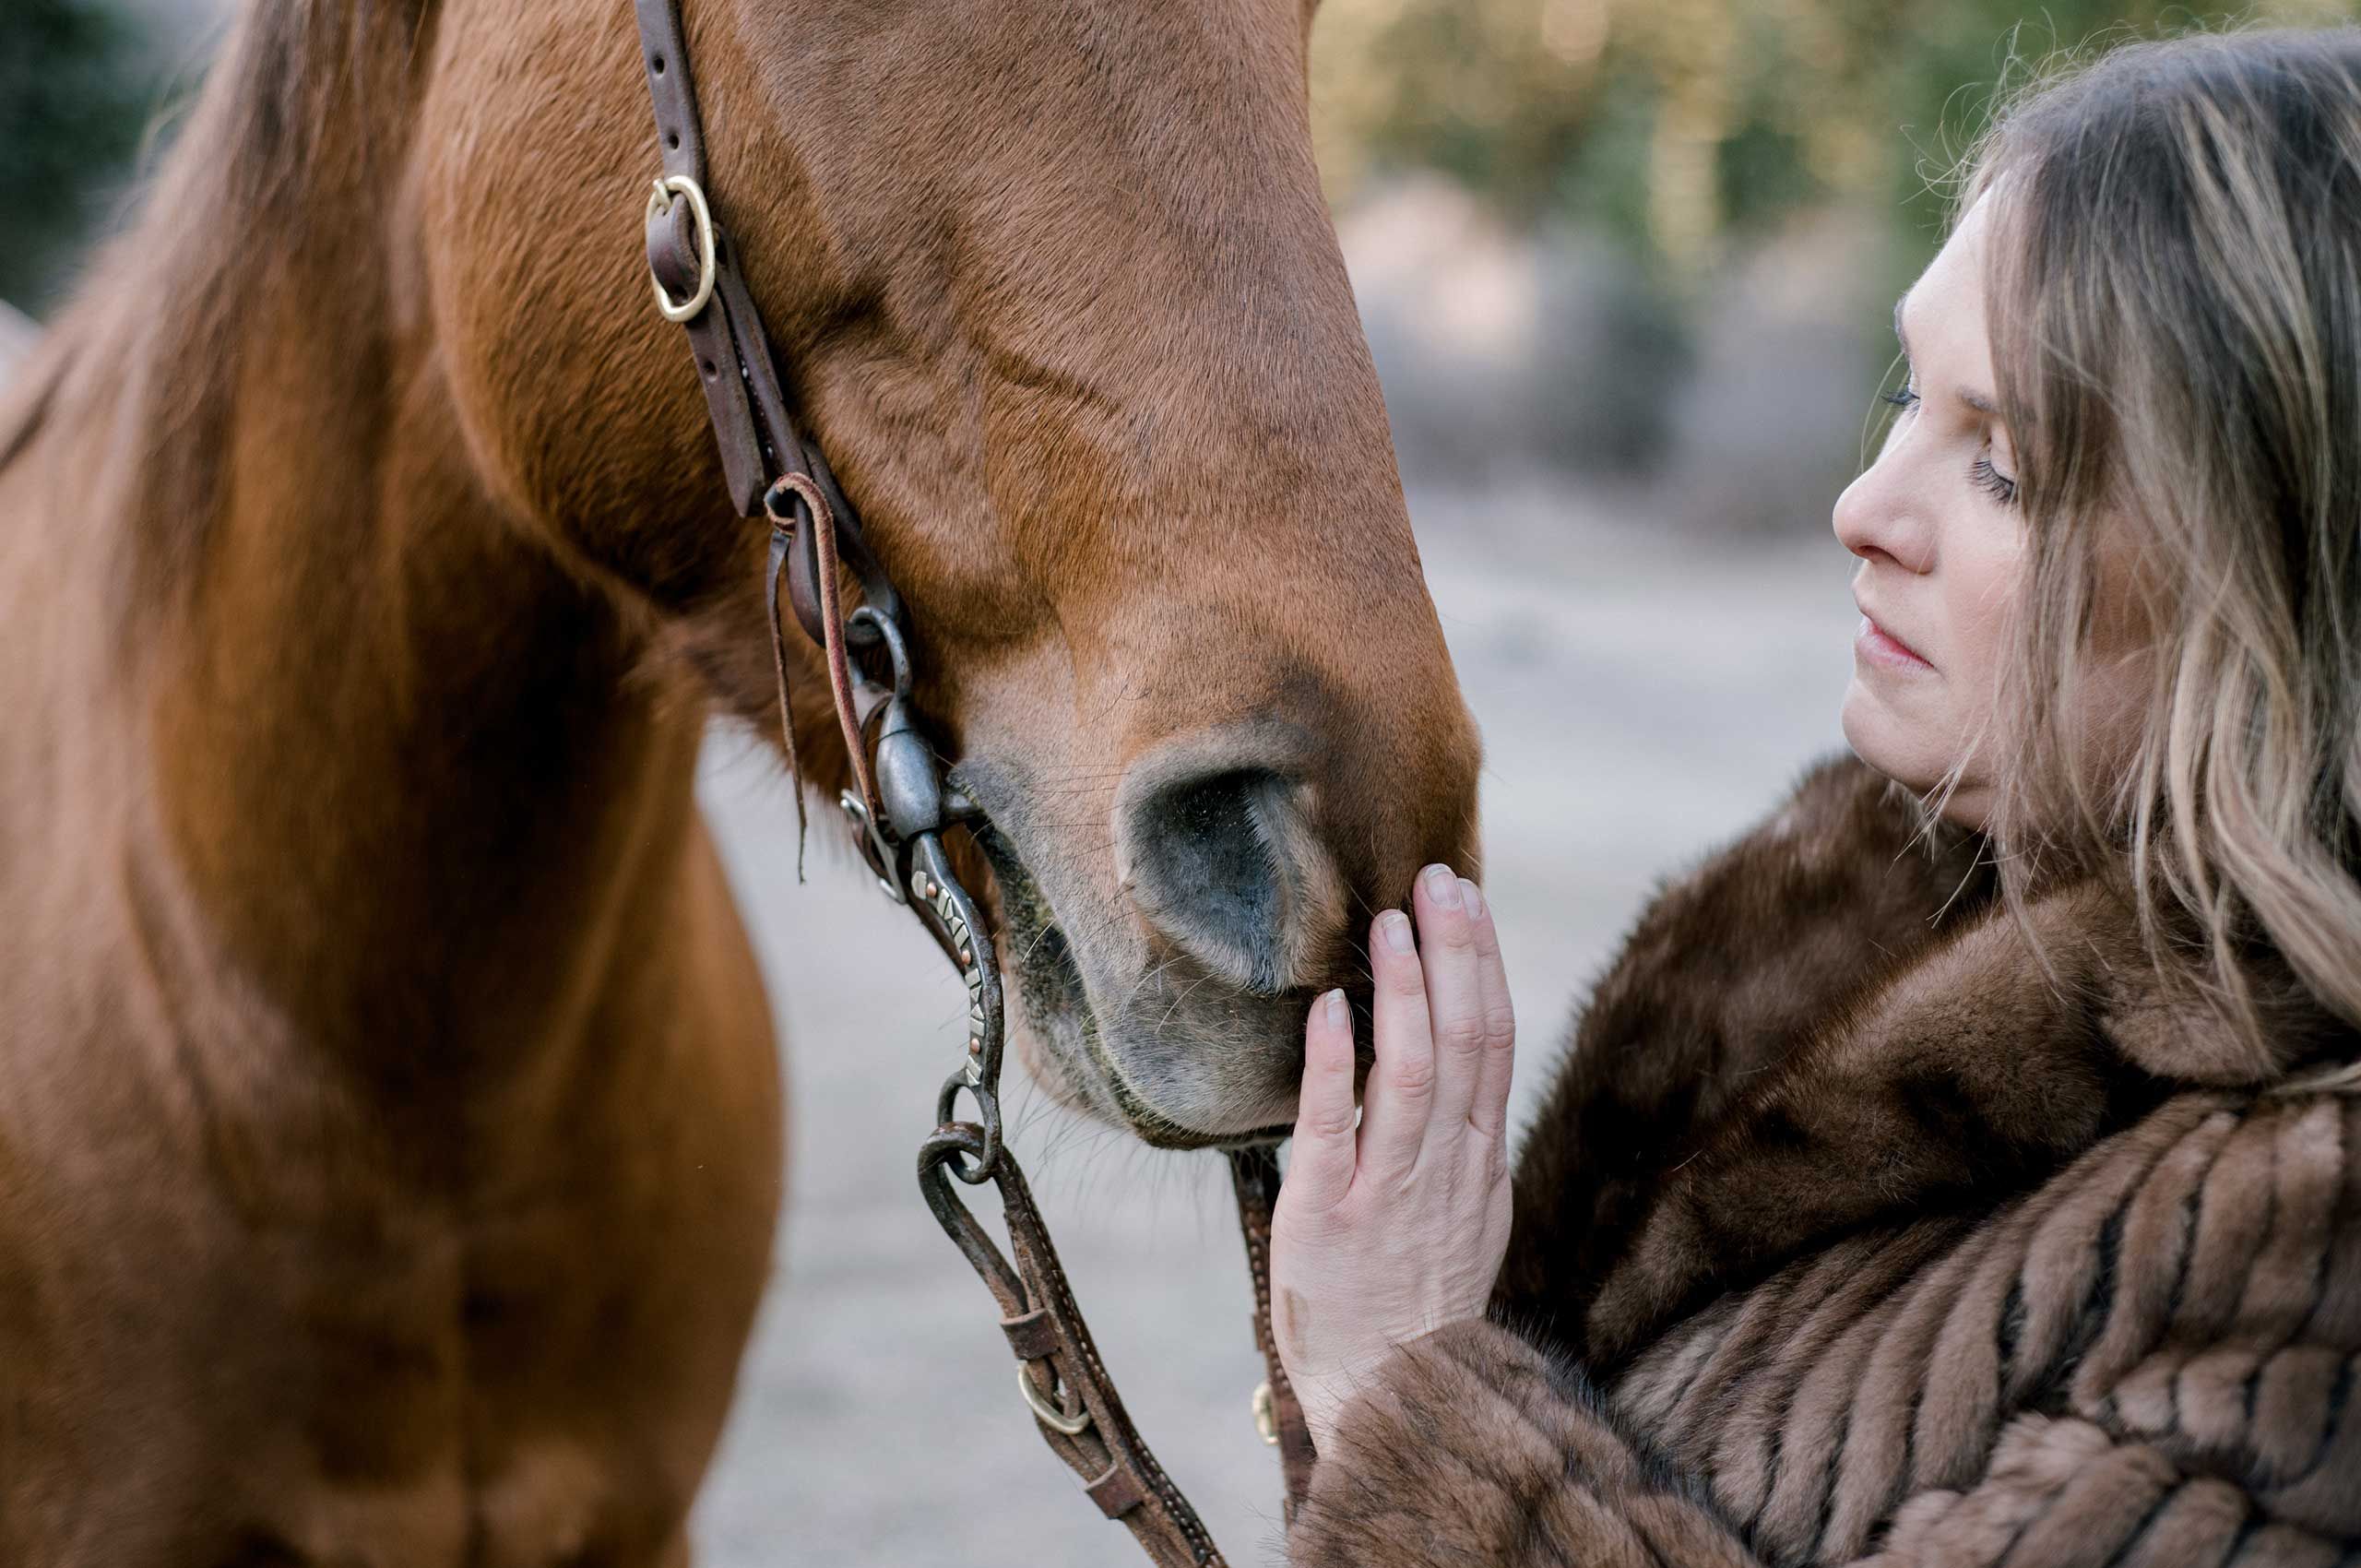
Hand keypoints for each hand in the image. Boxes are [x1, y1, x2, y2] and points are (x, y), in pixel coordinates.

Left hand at [1269, 864, 1516, 1453]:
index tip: (1468, 902)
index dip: (1484, 966)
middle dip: (1456, 955)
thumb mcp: (1465, 1214)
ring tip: (1390, 924)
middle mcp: (1446, 1169)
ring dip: (1404, 993)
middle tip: (1439, 880)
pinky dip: (1338, 1065)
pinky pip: (1335, 1130)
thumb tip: (1461, 1058)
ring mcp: (1390, 1192)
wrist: (1390, 1396)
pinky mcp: (1327, 1219)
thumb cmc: (1417, 1300)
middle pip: (1467, 1042)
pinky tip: (1333, 1009)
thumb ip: (1463, 1138)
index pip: (1495, 1043)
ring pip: (1414, 1075)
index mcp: (1480, 1161)